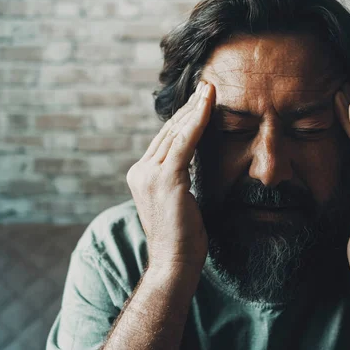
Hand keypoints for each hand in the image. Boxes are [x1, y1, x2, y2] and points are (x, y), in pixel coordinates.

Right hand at [126, 81, 214, 269]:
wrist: (175, 262)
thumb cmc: (183, 238)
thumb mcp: (178, 201)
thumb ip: (178, 179)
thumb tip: (193, 162)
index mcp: (140, 175)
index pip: (164, 140)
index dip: (182, 119)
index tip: (198, 102)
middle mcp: (140, 170)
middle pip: (168, 131)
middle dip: (188, 108)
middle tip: (206, 87)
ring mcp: (149, 173)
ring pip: (176, 132)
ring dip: (195, 108)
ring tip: (209, 89)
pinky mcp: (165, 178)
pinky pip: (185, 141)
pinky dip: (198, 120)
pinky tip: (209, 103)